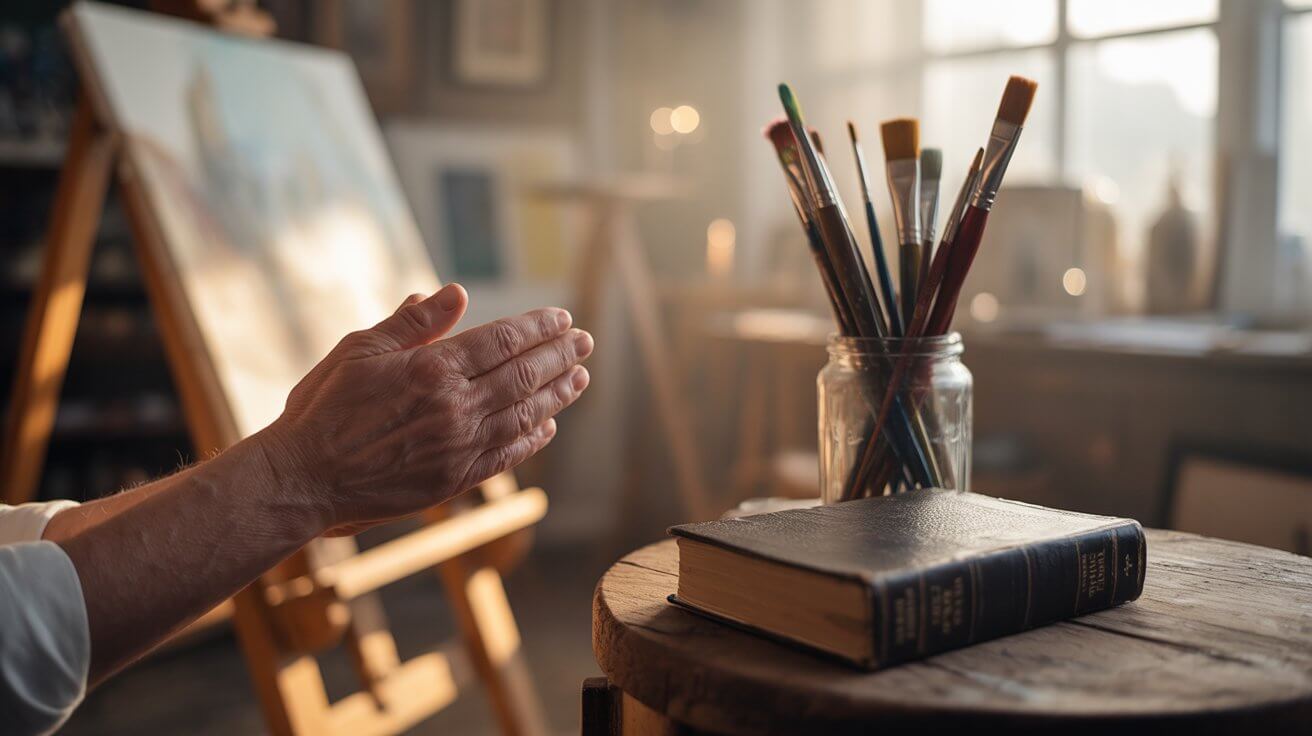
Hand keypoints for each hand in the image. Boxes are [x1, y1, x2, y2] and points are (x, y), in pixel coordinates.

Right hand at [256, 283, 592, 534]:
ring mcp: (458, 447)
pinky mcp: (453, 480)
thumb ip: (413, 323)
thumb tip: (455, 292)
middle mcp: (455, 408)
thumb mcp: (361, 350)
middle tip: (585, 343)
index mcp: (433, 369)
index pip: (504, 341)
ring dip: (557, 395)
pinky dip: (532, 439)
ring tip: (580, 379)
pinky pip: (506, 455)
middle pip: (524, 375)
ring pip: (524, 415)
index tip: (562, 319)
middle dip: (560, 356)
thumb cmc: (324, 407)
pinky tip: (547, 427)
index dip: (539, 328)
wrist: (302, 478)